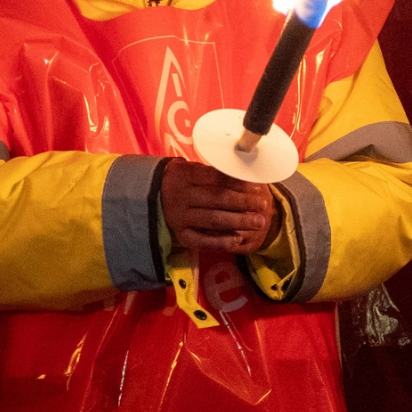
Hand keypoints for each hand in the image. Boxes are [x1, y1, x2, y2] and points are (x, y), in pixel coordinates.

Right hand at [160, 159, 278, 254]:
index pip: (216, 178)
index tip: (257, 188)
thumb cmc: (178, 182)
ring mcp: (178, 217)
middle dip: (244, 202)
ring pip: (213, 219)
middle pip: (218, 198)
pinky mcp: (179, 234)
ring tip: (259, 222)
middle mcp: (180, 196)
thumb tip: (246, 177)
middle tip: (263, 205)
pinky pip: (201, 240)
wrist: (148, 198)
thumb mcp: (190, 170)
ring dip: (239, 221)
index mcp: (183, 175)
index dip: (239, 183)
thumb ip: (213, 173)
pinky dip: (220, 241)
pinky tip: (237, 239)